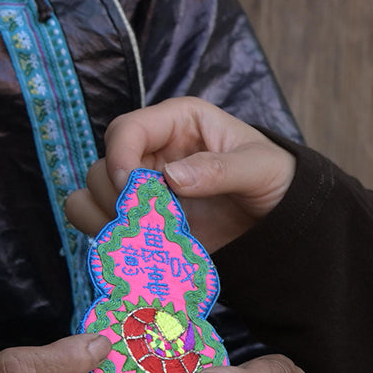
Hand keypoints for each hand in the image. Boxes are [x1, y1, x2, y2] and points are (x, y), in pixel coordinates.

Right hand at [64, 97, 295, 251]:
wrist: (280, 220)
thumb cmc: (274, 179)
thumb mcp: (259, 168)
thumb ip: (219, 170)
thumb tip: (171, 178)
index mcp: (177, 123)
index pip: (127, 129)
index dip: (121, 157)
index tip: (132, 189)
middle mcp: (152, 152)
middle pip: (102, 167)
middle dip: (117, 196)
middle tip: (150, 220)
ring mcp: (143, 187)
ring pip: (92, 195)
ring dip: (107, 219)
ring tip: (144, 236)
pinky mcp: (142, 219)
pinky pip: (98, 223)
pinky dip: (107, 237)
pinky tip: (139, 249)